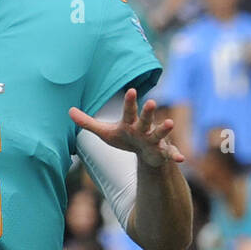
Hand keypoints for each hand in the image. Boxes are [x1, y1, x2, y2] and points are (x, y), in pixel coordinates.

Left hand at [69, 89, 184, 168]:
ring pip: (160, 133)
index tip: (131, 90)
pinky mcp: (162, 152)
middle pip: (146, 119)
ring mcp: (154, 139)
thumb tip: (68, 111)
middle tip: (151, 102)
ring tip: (170, 123)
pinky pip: (170, 154)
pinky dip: (176, 155)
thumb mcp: (105, 132)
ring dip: (164, 129)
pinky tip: (182, 159)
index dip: (130, 102)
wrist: (144, 153)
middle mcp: (144, 128)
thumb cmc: (125, 138)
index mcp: (130, 122)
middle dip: (148, 112)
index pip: (129, 111)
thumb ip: (88, 122)